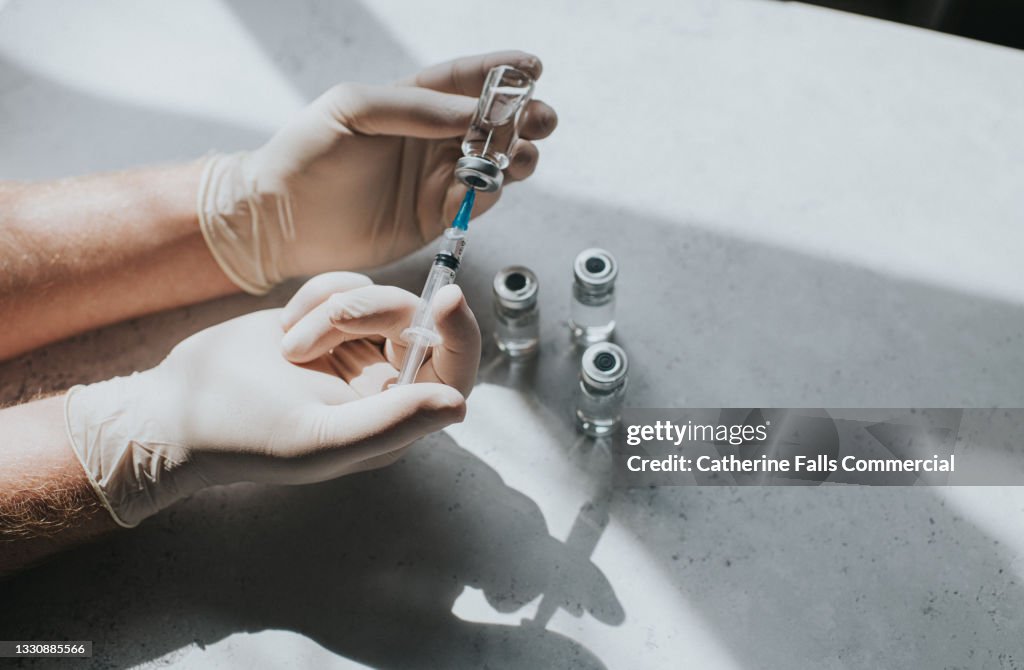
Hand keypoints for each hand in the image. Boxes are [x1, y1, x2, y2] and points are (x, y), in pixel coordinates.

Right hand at [64, 272, 479, 526]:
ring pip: (380, 297)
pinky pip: (348, 284)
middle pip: (416, 321)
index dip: (461, 334)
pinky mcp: (330, 321)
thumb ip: (391, 422)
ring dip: (330, 309)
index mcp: (395, 420)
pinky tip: (284, 328)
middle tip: (305, 340)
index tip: (447, 298)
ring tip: (288, 346)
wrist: (178, 406)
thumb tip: (458, 404)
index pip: (455, 372)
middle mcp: (386, 385)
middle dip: (366, 313)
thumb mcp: (318, 439)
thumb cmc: (244, 435)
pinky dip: (316, 295)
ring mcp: (358, 349)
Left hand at [198, 51, 556, 293]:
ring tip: (520, 153)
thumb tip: (472, 112)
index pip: (464, 81)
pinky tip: (491, 182)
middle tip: (540, 118)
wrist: (281, 220)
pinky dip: (492, 190)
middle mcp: (430, 139)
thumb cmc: (305, 155)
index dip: (501, 73)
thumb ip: (414, 107)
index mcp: (410, 103)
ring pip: (495, 161)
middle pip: (492, 122)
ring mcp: (435, 178)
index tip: (533, 66)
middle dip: (524, 117)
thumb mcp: (352, 109)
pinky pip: (478, 200)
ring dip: (517, 154)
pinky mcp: (436, 217)